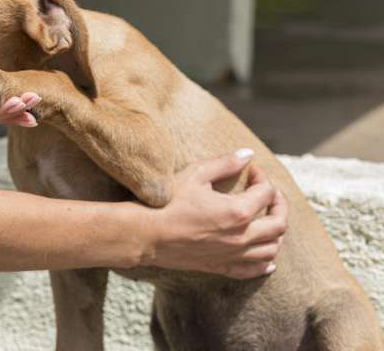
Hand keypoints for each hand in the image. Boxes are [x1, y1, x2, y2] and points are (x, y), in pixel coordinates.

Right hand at [141, 149, 287, 278]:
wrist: (145, 234)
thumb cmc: (167, 202)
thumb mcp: (195, 175)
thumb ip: (225, 163)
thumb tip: (248, 154)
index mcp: (238, 212)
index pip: (266, 193)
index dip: (262, 177)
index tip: (251, 170)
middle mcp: (241, 237)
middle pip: (279, 224)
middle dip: (279, 204)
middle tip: (269, 193)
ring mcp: (233, 255)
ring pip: (272, 249)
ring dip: (276, 233)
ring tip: (268, 220)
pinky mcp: (221, 267)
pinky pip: (254, 270)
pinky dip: (266, 264)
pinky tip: (267, 258)